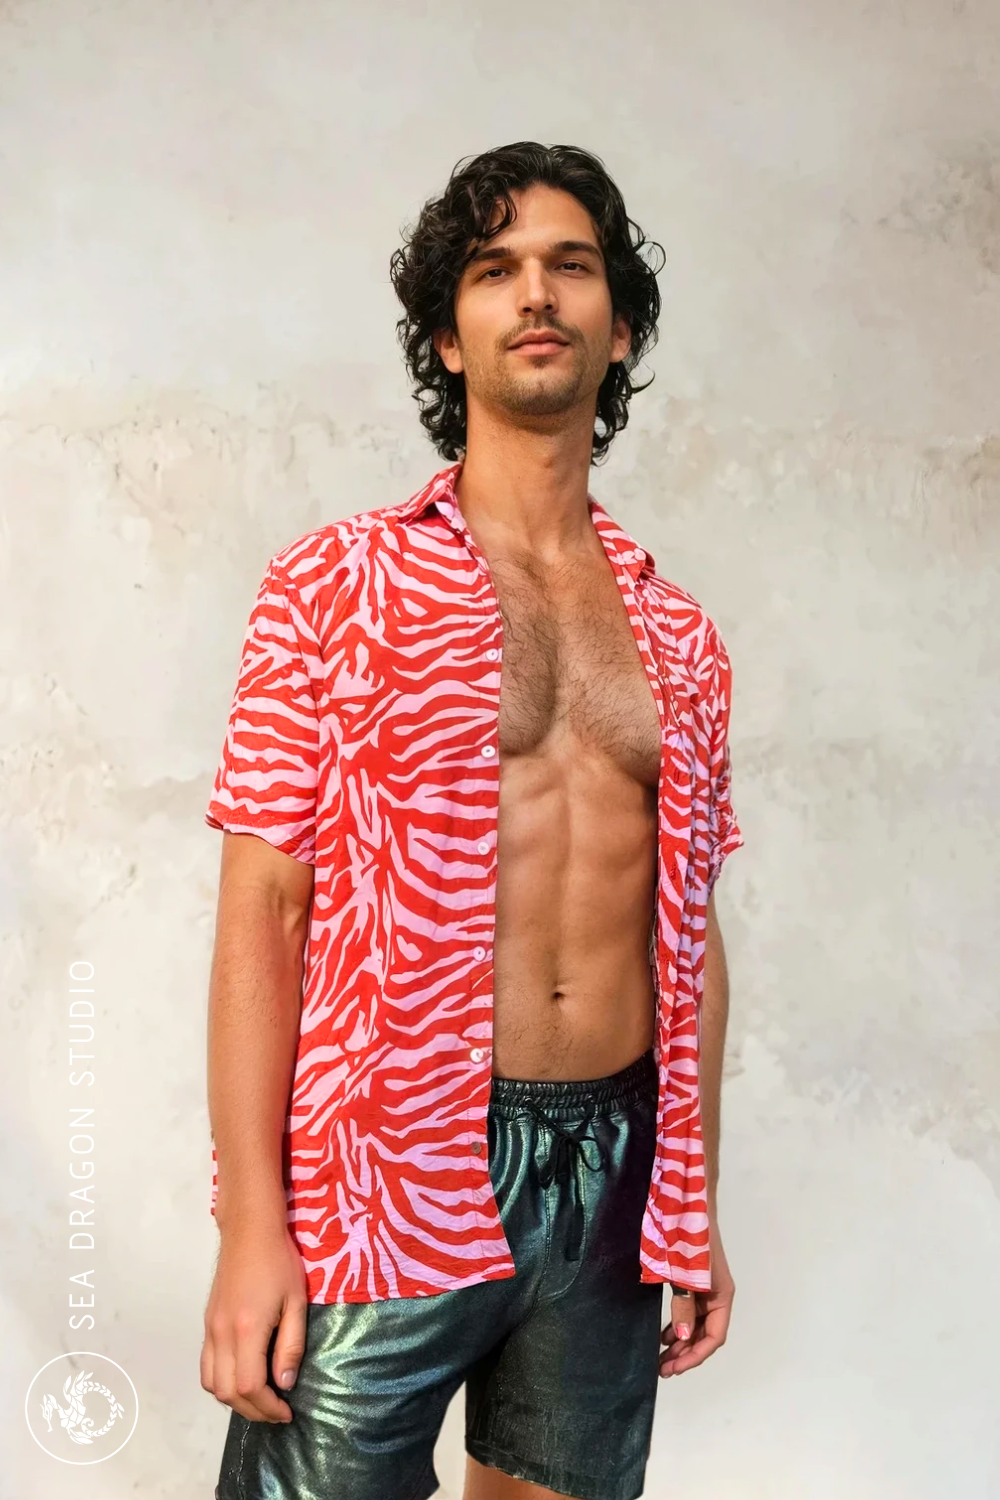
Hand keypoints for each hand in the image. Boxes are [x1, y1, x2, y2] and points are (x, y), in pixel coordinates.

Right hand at [201, 1219, 308, 1422]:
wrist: (249, 1231)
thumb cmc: (279, 1261)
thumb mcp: (295, 1301)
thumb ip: (291, 1345)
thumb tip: (285, 1383)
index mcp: (247, 1328)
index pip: (250, 1386)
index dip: (268, 1407)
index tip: (287, 1412)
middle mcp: (221, 1333)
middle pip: (227, 1392)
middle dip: (253, 1410)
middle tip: (277, 1411)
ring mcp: (210, 1329)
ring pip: (211, 1384)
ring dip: (234, 1401)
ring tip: (260, 1400)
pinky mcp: (207, 1323)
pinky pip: (206, 1366)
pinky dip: (220, 1384)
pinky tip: (241, 1378)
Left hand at [658, 1212, 733, 1377]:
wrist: (687, 1202)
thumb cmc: (688, 1237)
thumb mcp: (684, 1275)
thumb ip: (684, 1307)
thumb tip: (684, 1339)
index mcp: (722, 1296)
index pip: (714, 1338)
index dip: (694, 1356)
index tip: (673, 1368)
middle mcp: (717, 1295)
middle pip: (706, 1334)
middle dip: (686, 1354)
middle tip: (662, 1368)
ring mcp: (706, 1287)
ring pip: (696, 1324)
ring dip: (681, 1342)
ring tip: (661, 1356)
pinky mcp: (694, 1279)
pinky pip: (689, 1310)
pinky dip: (678, 1324)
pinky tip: (664, 1334)